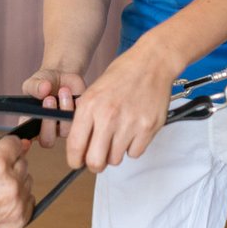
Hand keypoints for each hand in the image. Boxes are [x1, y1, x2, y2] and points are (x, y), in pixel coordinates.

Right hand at [0, 135, 33, 227]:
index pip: (14, 143)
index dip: (6, 144)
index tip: (4, 148)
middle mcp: (10, 184)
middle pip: (22, 161)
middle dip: (9, 163)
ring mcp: (17, 203)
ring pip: (27, 180)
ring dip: (15, 181)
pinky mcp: (20, 219)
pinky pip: (29, 200)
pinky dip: (18, 199)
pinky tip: (1, 201)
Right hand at [22, 67, 86, 147]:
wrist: (62, 75)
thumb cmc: (44, 82)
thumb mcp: (35, 81)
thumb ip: (35, 86)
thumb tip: (43, 90)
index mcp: (31, 123)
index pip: (27, 138)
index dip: (29, 136)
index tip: (34, 118)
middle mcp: (47, 129)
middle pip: (47, 140)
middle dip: (48, 123)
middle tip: (49, 99)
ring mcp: (63, 126)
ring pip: (65, 130)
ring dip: (64, 109)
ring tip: (63, 91)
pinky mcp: (78, 120)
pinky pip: (80, 119)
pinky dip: (78, 106)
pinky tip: (75, 95)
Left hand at [64, 41, 175, 172]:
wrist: (152, 62)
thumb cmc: (122, 74)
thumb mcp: (93, 92)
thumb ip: (85, 119)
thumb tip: (79, 148)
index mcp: (90, 106)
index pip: (75, 147)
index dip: (75, 160)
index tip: (78, 162)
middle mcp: (108, 117)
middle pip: (95, 162)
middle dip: (95, 164)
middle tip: (98, 157)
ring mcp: (129, 124)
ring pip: (116, 159)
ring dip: (115, 152)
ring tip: (120, 134)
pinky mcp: (148, 128)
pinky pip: (135, 153)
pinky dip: (133, 146)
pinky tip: (134, 129)